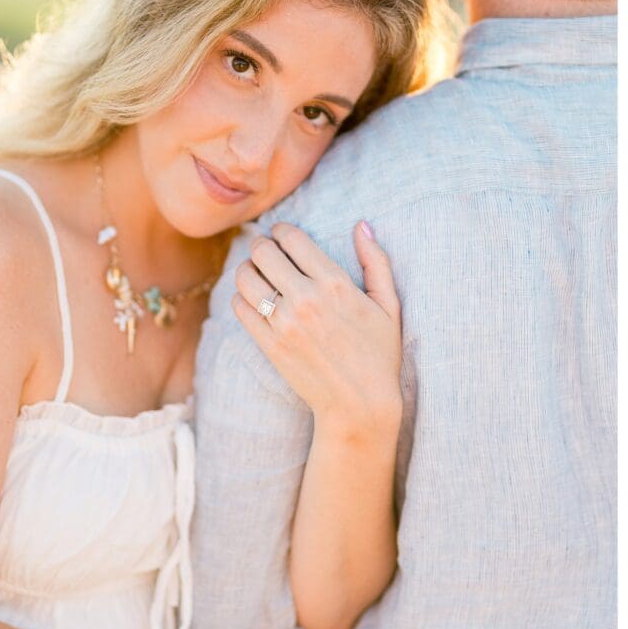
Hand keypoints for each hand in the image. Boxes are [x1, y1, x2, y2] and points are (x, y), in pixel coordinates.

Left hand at [233, 221, 401, 433]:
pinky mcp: (270, 345)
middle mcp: (307, 300)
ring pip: (245, 277)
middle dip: (261, 245)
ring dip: (247, 269)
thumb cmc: (379, 353)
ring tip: (257, 273)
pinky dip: (242, 297)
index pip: (291, 238)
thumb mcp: (389, 304)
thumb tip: (362, 225)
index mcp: (336, 284)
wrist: (359, 403)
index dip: (282, 230)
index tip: (282, 235)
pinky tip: (254, 299)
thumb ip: (376, 261)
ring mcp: (285, 323)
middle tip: (266, 251)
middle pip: (262, 252)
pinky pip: (241, 308)